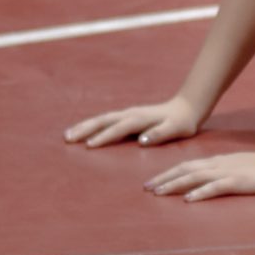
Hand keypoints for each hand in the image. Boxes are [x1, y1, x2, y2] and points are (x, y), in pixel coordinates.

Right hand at [64, 98, 204, 148]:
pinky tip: (82, 131)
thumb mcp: (176, 129)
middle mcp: (130, 114)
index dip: (104, 136)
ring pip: (101, 119)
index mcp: (140, 119)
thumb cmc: (182, 123)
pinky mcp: (126, 116)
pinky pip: (105, 120)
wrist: (186, 109)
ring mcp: (127, 114)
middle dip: (85, 129)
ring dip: (84, 126)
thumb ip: (160, 134)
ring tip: (68, 136)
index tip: (88, 145)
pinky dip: (92, 125)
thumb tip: (142, 140)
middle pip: (103, 121)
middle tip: (67, 139)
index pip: (118, 128)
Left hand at [143, 148, 254, 200]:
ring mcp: (227, 173)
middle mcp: (218, 165)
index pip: (187, 166)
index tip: (152, 182)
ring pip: (195, 177)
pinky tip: (188, 199)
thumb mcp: (237, 167)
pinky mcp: (238, 182)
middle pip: (185, 170)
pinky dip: (200, 192)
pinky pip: (215, 187)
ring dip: (175, 185)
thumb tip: (203, 183)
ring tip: (159, 193)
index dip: (168, 173)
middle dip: (164, 179)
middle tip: (146, 189)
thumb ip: (221, 173)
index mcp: (217, 162)